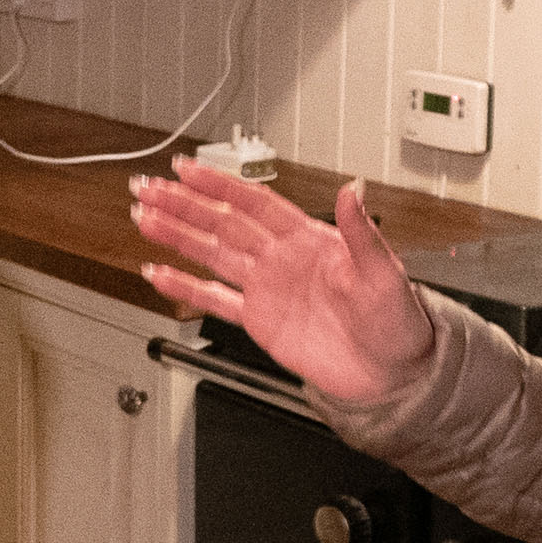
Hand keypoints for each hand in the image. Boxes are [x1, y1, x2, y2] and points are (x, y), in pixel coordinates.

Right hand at [129, 158, 434, 418]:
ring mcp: (268, 289)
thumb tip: (353, 190)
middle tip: (148, 188)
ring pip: (212, 255)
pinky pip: (216, 300)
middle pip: (222, 223)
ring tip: (143, 219)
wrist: (393, 373)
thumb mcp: (385, 272)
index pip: (255, 203)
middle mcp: (281, 258)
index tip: (188, 169)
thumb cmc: (397, 322)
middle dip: (183, 205)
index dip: (219, 185)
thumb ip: (361, 231)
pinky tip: (160, 274)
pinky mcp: (260, 322)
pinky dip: (186, 288)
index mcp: (309, 239)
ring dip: (177, 237)